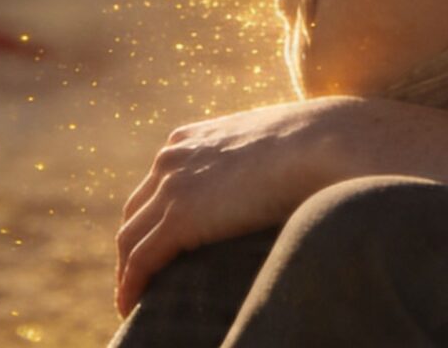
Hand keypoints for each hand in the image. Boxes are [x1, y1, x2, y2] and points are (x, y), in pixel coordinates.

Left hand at [112, 96, 373, 318]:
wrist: (321, 144)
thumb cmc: (314, 147)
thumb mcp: (267, 151)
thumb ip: (254, 168)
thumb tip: (270, 193)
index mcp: (191, 139)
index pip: (156, 185)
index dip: (150, 220)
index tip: (154, 248)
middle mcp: (171, 158)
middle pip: (136, 213)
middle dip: (133, 247)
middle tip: (138, 281)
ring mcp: (172, 186)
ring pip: (131, 239)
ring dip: (127, 274)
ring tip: (132, 302)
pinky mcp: (180, 217)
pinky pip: (142, 260)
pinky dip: (131, 286)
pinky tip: (131, 307)